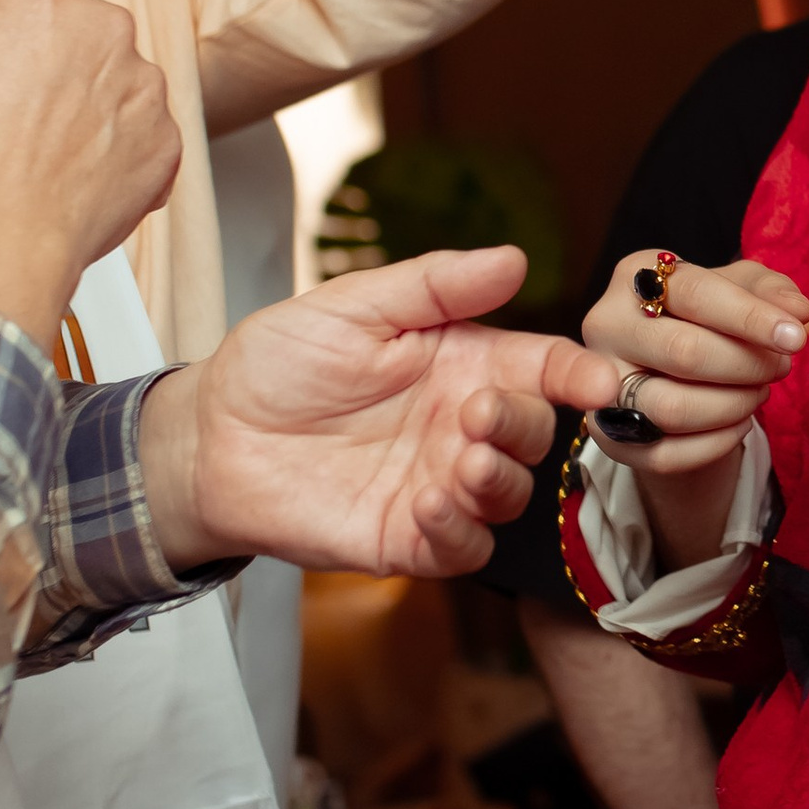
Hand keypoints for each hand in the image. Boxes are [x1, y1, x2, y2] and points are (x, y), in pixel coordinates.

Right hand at [0, 0, 181, 353]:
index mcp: (44, 0)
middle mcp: (105, 35)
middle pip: (96, 35)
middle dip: (69, 64)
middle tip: (25, 109)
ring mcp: (143, 91)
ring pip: (122, 89)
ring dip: (93, 112)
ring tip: (42, 155)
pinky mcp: (165, 146)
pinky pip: (143, 141)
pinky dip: (116, 159)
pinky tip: (73, 181)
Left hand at [140, 245, 622, 577]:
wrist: (209, 437)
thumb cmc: (279, 362)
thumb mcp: (353, 305)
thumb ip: (434, 285)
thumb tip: (513, 258)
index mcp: (462, 364)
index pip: (544, 368)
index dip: (580, 373)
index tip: (599, 380)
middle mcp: (460, 427)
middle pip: (535, 433)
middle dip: (523, 426)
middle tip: (478, 415)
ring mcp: (439, 485)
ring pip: (510, 496)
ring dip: (498, 481)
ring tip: (459, 463)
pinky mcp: (408, 539)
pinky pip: (461, 550)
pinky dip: (459, 531)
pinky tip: (428, 503)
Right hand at [582, 248, 808, 572]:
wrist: (669, 372)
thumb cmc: (709, 319)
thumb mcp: (742, 289)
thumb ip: (772, 292)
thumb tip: (797, 313)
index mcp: (635, 277)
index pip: (695, 293)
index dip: (751, 317)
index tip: (795, 337)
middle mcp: (605, 326)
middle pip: (683, 351)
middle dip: (748, 364)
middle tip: (781, 366)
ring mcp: (601, 386)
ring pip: (673, 408)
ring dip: (735, 404)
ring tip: (758, 391)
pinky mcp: (610, 438)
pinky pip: (669, 454)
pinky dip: (718, 442)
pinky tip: (739, 422)